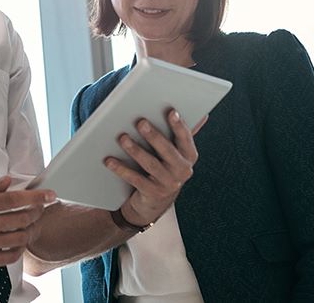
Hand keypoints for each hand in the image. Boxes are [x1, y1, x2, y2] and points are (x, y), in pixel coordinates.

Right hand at [0, 176, 54, 271]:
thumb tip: (8, 181)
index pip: (14, 199)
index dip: (35, 197)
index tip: (49, 195)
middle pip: (21, 218)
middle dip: (36, 212)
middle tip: (40, 209)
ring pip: (19, 238)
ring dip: (29, 230)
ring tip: (30, 225)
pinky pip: (10, 256)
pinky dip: (19, 248)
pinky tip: (18, 242)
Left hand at [105, 109, 200, 226]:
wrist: (155, 201)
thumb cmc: (165, 167)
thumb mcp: (176, 152)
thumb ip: (184, 134)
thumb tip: (204, 114)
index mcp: (189, 156)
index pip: (186, 139)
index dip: (179, 126)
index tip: (171, 112)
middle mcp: (182, 171)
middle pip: (167, 151)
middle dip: (154, 135)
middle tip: (140, 122)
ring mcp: (169, 184)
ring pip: (150, 164)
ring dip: (135, 150)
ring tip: (122, 138)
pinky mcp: (153, 193)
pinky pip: (135, 179)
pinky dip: (121, 169)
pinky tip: (109, 160)